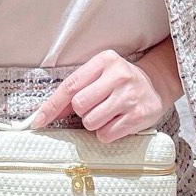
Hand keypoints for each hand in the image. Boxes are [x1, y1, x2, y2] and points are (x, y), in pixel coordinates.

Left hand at [28, 49, 170, 143]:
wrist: (156, 84)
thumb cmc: (119, 81)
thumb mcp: (100, 75)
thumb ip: (76, 90)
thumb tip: (45, 114)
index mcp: (104, 61)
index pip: (71, 86)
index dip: (52, 105)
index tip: (38, 121)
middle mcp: (119, 76)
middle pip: (80, 106)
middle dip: (82, 112)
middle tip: (95, 107)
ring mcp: (130, 97)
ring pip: (91, 122)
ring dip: (94, 124)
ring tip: (107, 114)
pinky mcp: (139, 116)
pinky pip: (106, 134)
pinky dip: (106, 133)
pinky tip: (117, 122)